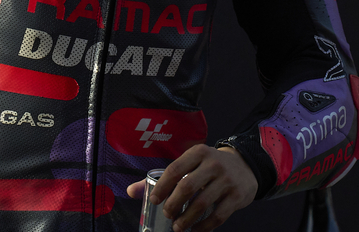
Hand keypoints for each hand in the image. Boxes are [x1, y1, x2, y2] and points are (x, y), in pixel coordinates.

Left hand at [126, 145, 257, 230]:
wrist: (245, 166)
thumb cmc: (209, 166)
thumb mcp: (190, 163)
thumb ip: (163, 177)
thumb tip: (131, 191)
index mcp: (198, 152)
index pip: (175, 169)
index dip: (162, 186)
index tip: (154, 201)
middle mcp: (212, 164)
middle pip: (187, 186)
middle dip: (174, 204)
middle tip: (167, 215)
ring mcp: (226, 180)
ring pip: (202, 203)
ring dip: (187, 219)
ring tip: (178, 227)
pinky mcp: (237, 196)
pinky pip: (218, 216)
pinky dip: (204, 227)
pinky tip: (195, 230)